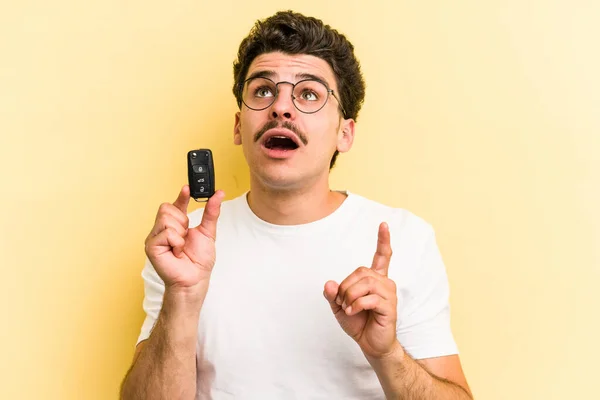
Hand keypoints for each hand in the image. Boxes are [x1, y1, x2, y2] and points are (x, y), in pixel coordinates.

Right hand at [144, 185, 224, 293]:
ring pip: (166, 218)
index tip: (188, 188)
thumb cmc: (199, 261)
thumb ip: (212, 212)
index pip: (175, 205)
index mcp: (176, 225)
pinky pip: (166, 232)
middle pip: (166, 208)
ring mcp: (155, 238)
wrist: (195, 279)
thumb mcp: (208, 232)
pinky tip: (177, 251)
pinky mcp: (151, 246)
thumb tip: (219, 194)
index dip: (181, 196)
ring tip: (181, 246)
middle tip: (186, 235)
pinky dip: (177, 241)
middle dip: (182, 220)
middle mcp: (163, 229)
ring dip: (180, 233)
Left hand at [323, 222, 399, 358]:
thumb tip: (329, 283)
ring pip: (365, 283)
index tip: (384, 224)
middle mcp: (385, 283)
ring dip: (351, 296)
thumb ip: (333, 295)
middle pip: (361, 272)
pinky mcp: (390, 306)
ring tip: (348, 307)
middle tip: (343, 302)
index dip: (383, 240)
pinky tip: (353, 311)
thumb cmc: (358, 323)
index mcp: (375, 280)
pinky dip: (356, 305)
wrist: (370, 344)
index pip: (382, 256)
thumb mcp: (339, 307)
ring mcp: (389, 294)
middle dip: (346, 287)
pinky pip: (369, 298)